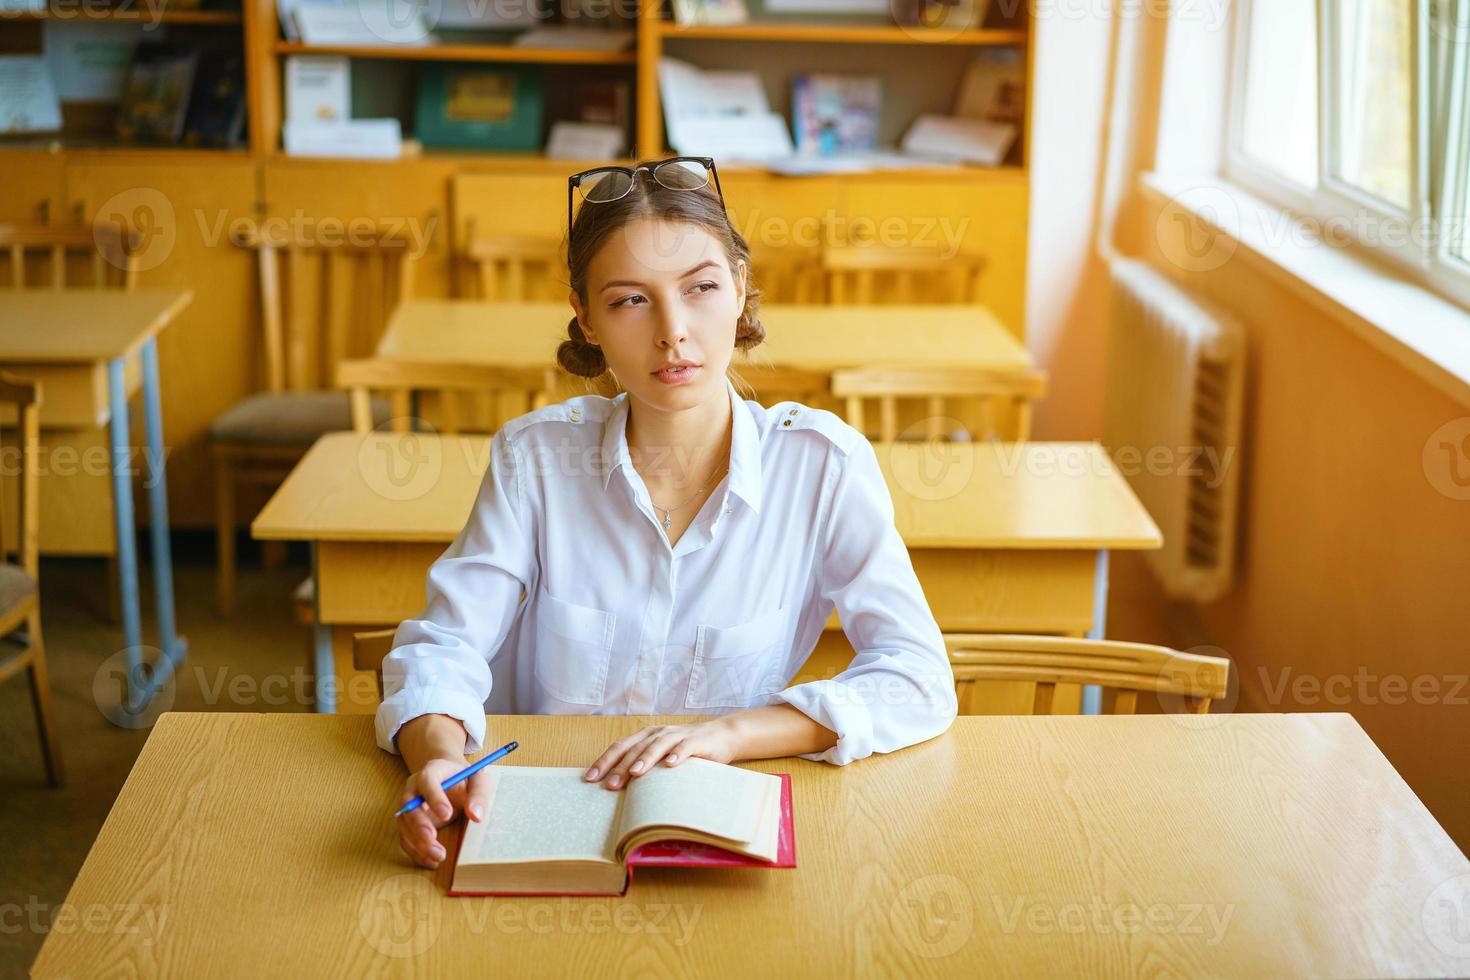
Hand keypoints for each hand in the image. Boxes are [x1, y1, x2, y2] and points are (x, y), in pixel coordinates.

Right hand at [395, 757, 493, 868]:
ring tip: (439, 856)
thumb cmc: (466, 780)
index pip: (427, 780)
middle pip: (408, 804)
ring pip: (404, 824)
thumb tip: (476, 816)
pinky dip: (416, 852)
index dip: (434, 797)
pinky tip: (432, 861)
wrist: (452, 780)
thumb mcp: (478, 780)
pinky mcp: (409, 823)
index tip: (446, 814)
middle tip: (432, 839)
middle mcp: (414, 788)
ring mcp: (408, 806)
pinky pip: (406, 838)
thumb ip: (479, 795)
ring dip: (418, 842)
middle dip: (419, 824)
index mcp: (432, 771)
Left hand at [584, 718, 740, 789]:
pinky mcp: (697, 741)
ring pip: (657, 745)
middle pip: (635, 748)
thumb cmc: (687, 750)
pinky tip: (670, 764)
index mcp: (646, 736)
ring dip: (645, 759)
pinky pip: (685, 747)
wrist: (722, 735)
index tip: (589, 778)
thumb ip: (645, 766)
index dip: (605, 761)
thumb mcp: (662, 756)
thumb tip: (618, 789)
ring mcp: (678, 735)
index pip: (621, 747)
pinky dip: (677, 754)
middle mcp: (659, 733)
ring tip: (635, 774)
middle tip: (608, 785)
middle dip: (621, 766)